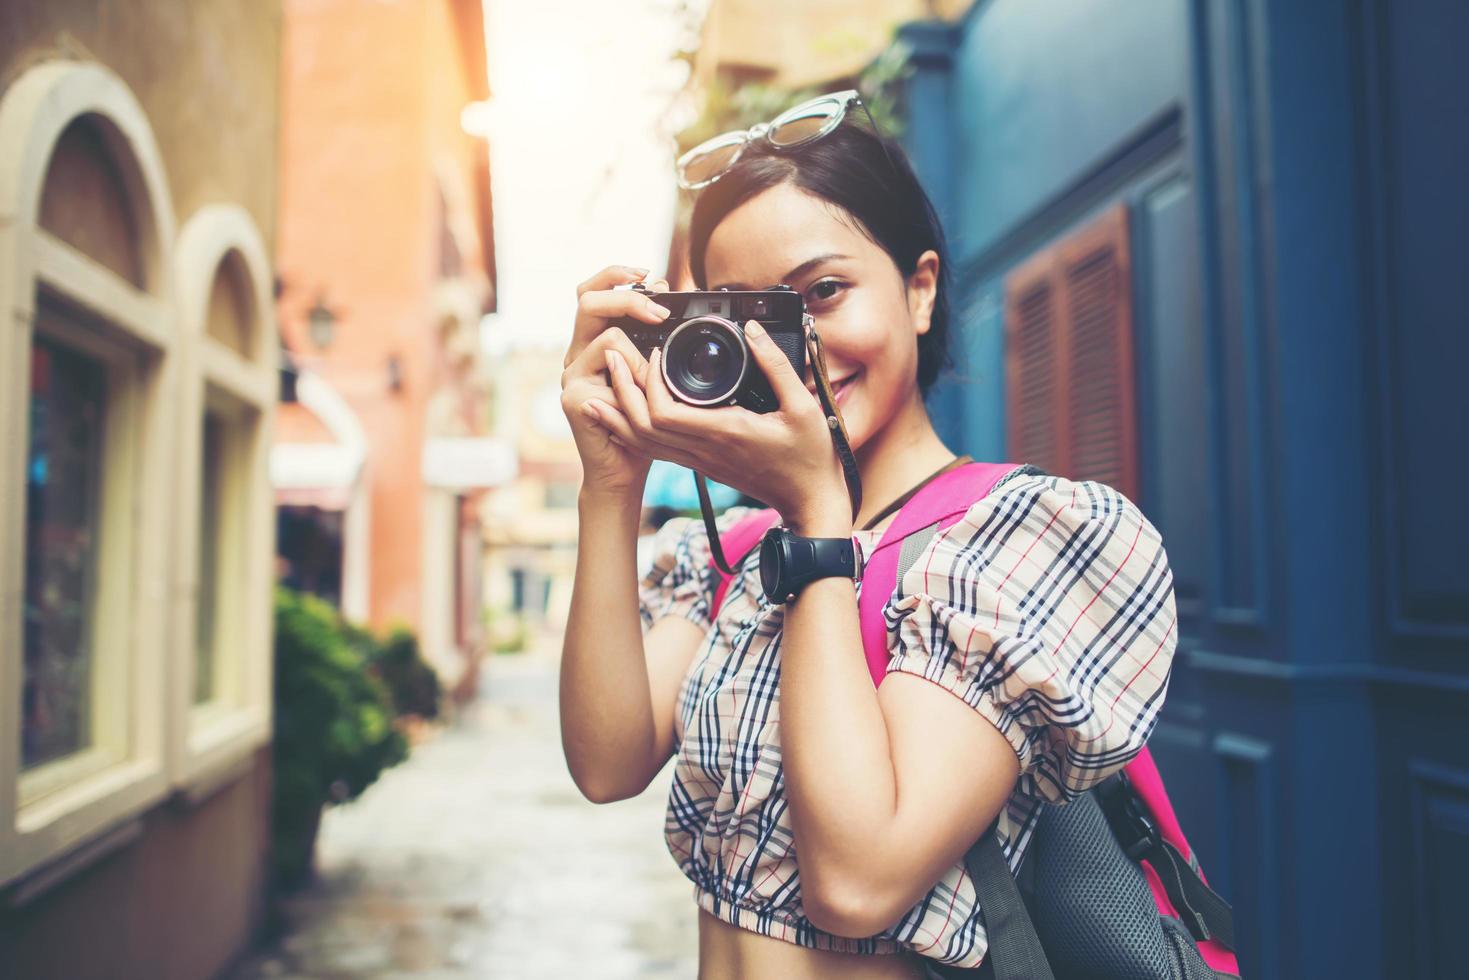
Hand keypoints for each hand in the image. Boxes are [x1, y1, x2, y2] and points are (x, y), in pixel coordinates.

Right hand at [559, 266, 670, 499]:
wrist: (624, 470)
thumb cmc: (642, 426)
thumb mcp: (652, 375)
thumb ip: (650, 339)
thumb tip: (663, 290)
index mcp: (591, 345)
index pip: (591, 292)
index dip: (616, 277)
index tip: (651, 277)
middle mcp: (575, 355)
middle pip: (587, 299)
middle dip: (628, 298)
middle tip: (660, 309)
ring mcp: (570, 375)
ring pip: (609, 335)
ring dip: (641, 356)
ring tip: (651, 383)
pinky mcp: (574, 396)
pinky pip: (612, 371)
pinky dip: (637, 381)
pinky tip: (641, 399)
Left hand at [590, 319, 851, 530]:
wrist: (809, 502)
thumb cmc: (809, 457)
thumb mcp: (803, 406)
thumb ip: (777, 365)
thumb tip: (753, 330)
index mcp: (725, 432)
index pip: (664, 414)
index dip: (648, 383)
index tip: (656, 353)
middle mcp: (705, 450)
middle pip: (641, 427)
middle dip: (621, 390)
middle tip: (613, 355)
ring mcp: (700, 462)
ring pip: (643, 442)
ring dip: (619, 411)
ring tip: (606, 380)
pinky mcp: (702, 465)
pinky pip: (657, 449)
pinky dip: (635, 428)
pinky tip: (626, 411)